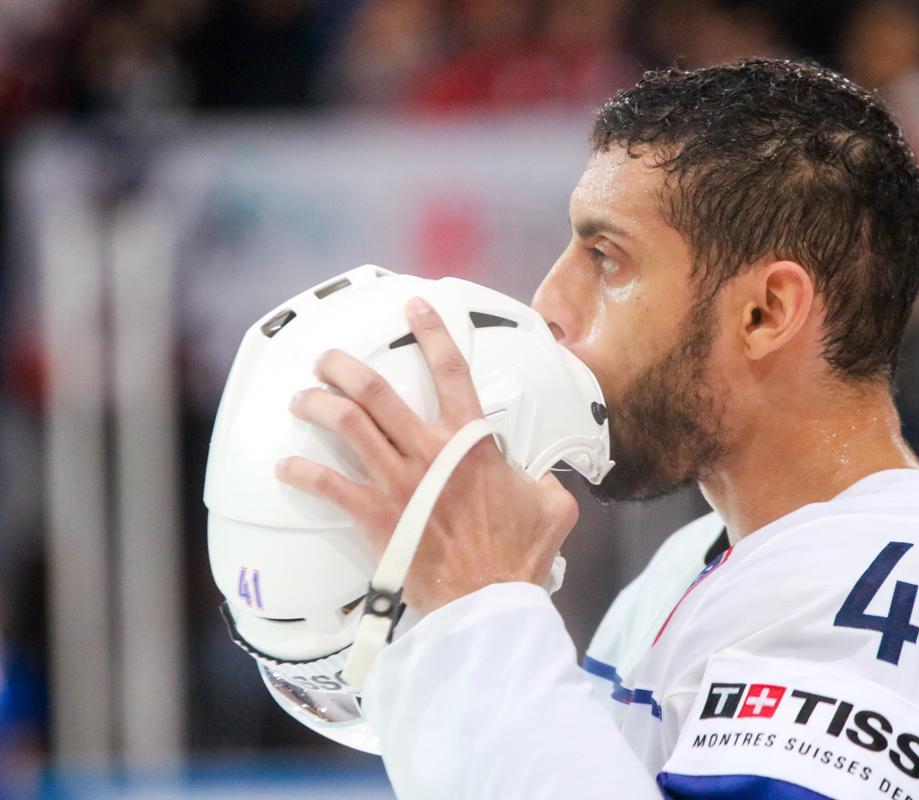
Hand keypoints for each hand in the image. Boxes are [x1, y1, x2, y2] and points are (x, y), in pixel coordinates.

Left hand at [276, 296, 579, 614]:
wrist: (488, 599)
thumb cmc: (517, 555)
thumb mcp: (552, 508)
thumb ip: (545, 482)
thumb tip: (543, 480)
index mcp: (471, 442)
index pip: (452, 371)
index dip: (432, 333)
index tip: (416, 308)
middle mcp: (428, 451)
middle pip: (376, 391)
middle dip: (345, 367)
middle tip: (329, 360)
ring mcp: (397, 481)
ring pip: (346, 424)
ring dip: (317, 404)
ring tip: (302, 397)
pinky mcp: (374, 515)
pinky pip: (328, 485)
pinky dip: (302, 472)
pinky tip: (286, 465)